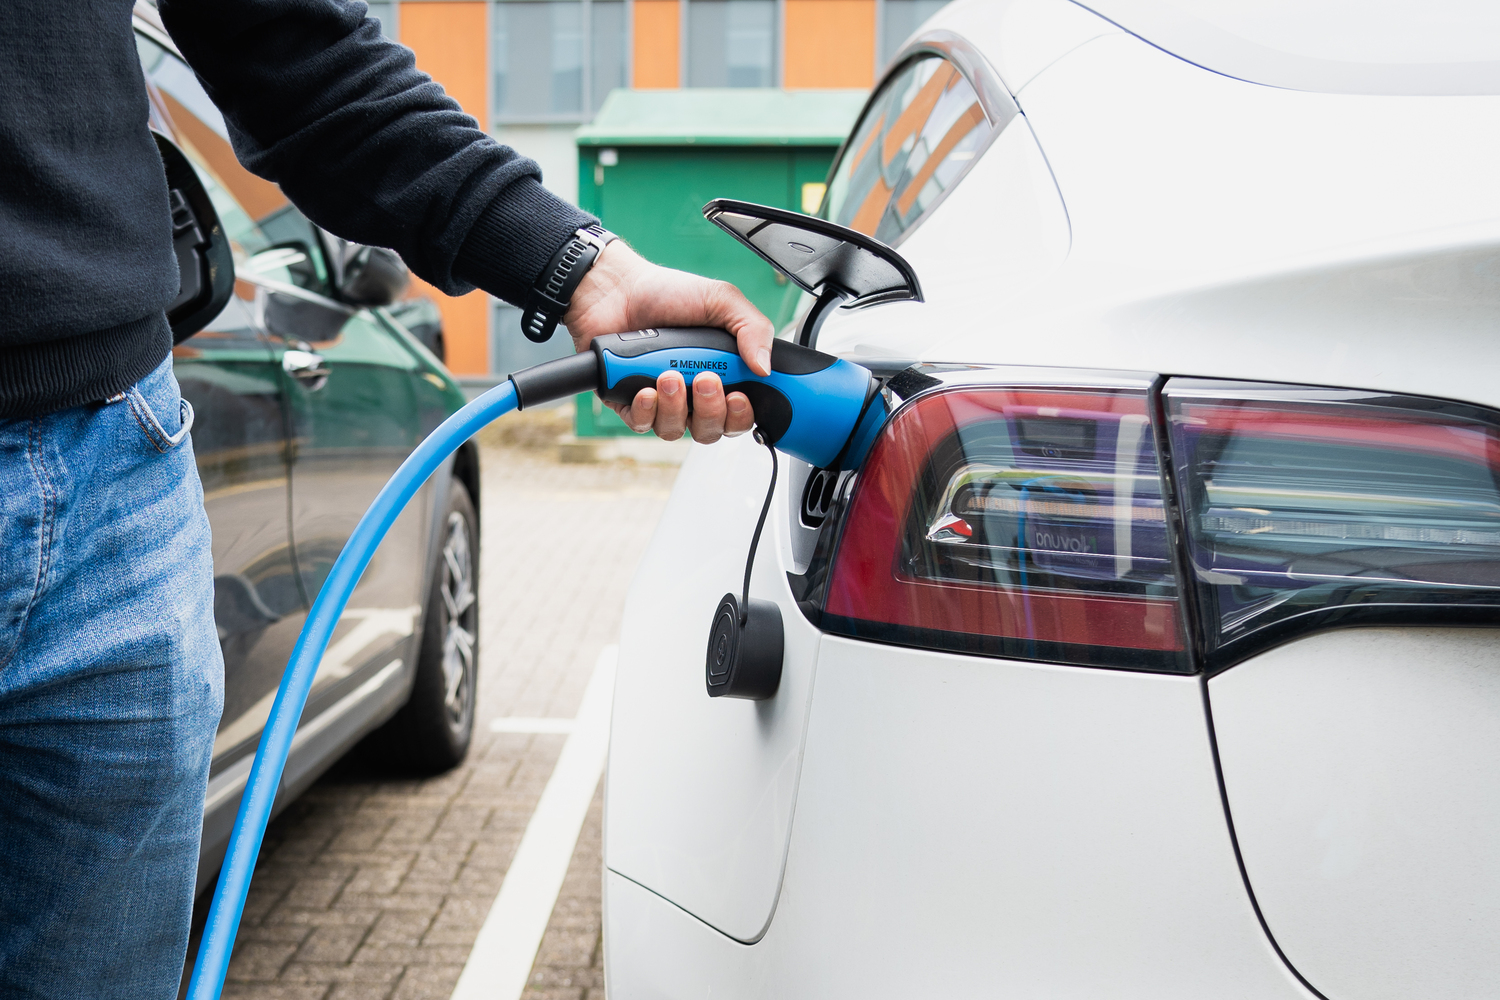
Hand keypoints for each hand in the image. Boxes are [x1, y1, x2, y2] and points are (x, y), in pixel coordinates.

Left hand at [563, 241, 773, 442]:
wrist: (617, 288)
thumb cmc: (667, 292)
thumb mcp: (722, 300)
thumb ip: (752, 328)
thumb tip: (766, 367)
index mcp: (721, 373)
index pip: (739, 413)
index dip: (742, 415)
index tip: (740, 397)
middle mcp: (692, 393)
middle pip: (711, 429)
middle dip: (710, 410)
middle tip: (704, 379)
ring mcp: (662, 400)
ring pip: (676, 430)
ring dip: (675, 407)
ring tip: (669, 375)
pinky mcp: (630, 403)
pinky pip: (643, 425)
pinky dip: (646, 411)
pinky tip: (645, 389)